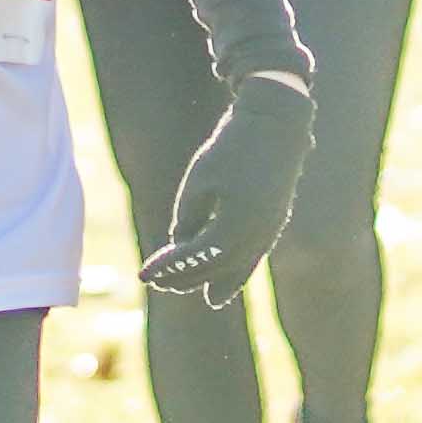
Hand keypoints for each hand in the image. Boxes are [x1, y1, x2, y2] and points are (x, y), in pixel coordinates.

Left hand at [144, 68, 312, 302]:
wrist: (276, 125)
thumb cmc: (232, 147)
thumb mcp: (200, 181)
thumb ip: (188, 217)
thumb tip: (182, 244)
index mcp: (236, 223)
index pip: (198, 256)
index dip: (170, 266)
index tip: (145, 273)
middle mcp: (257, 234)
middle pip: (218, 267)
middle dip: (186, 276)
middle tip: (158, 283)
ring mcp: (270, 230)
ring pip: (239, 267)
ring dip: (214, 281)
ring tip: (199, 298)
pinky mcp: (275, 223)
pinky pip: (253, 257)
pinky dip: (237, 274)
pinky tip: (223, 289)